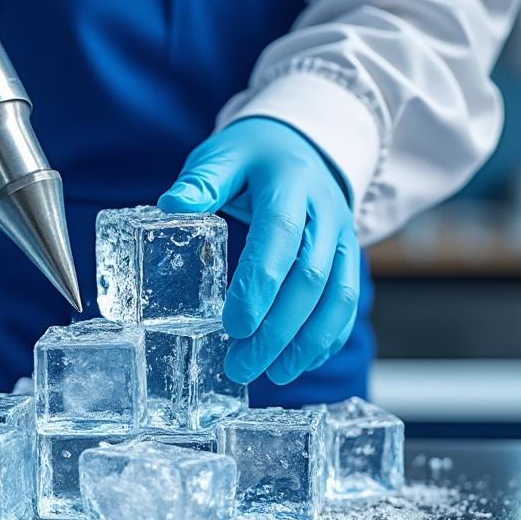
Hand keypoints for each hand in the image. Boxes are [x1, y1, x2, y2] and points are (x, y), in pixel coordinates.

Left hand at [158, 117, 359, 385]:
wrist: (301, 145)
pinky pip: (346, 303)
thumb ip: (201, 182)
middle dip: (278, 329)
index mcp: (289, 186)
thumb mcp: (223, 155)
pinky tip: (300, 363)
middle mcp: (324, 214)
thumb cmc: (253, 155)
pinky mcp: (349, 258)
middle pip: (309, 278)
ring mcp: (343, 238)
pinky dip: (327, 337)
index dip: (260, 285)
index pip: (280, 238)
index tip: (233, 325)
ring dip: (307, 342)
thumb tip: (171, 205)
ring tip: (274, 375)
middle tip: (242, 365)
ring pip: (337, 297)